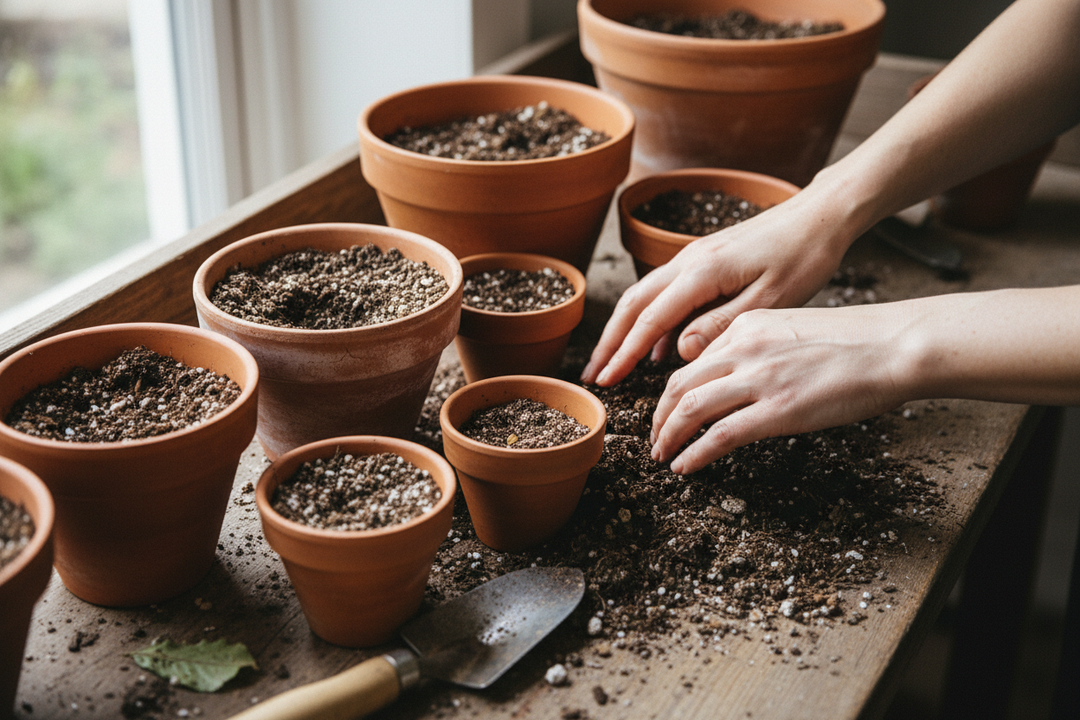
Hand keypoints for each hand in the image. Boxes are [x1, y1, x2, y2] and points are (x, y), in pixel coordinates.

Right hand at [581, 193, 852, 387]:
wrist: (820, 214)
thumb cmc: (804, 256)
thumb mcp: (769, 300)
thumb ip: (720, 325)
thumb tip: (677, 350)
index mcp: (702, 271)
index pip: (651, 318)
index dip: (625, 352)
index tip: (607, 379)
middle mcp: (689, 260)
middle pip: (633, 303)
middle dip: (609, 341)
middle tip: (593, 375)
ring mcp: (694, 257)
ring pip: (644, 295)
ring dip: (624, 330)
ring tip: (610, 363)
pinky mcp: (705, 259)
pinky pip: (666, 292)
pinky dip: (651, 319)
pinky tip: (654, 347)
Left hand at [649, 303, 908, 473]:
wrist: (893, 346)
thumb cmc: (856, 342)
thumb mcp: (792, 330)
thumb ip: (758, 350)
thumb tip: (735, 380)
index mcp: (746, 325)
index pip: (693, 361)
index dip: (674, 391)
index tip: (668, 410)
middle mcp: (744, 347)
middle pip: (679, 384)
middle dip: (660, 415)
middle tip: (655, 437)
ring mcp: (759, 378)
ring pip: (690, 408)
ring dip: (668, 436)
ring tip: (663, 454)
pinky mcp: (777, 409)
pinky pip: (718, 435)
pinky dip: (693, 453)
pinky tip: (684, 466)